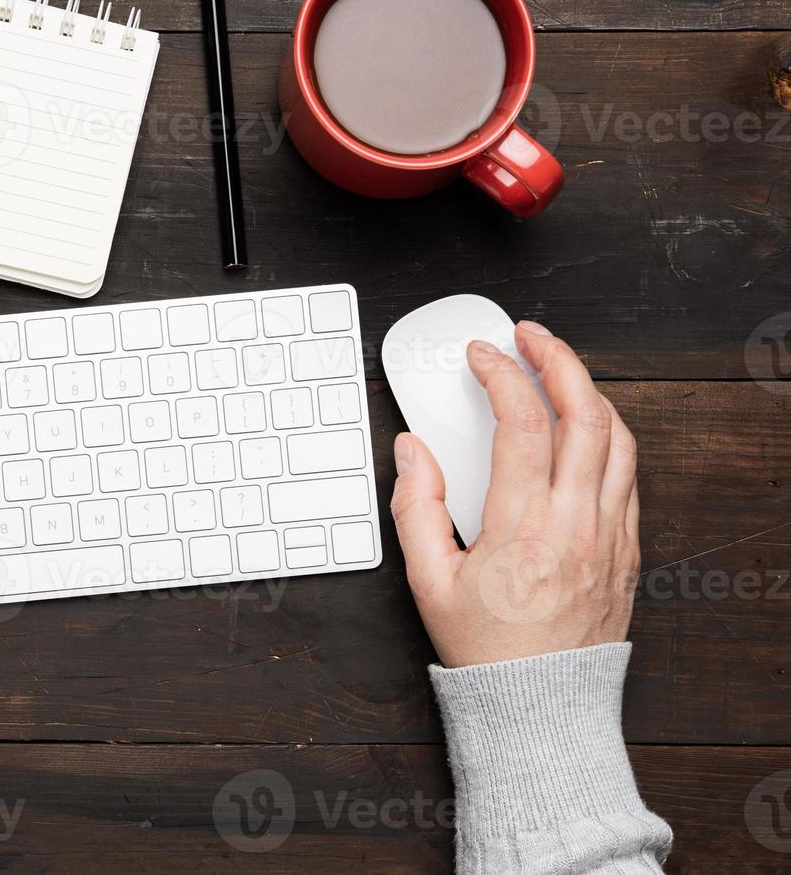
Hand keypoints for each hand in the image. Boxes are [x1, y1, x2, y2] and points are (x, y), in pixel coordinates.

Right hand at [390, 322, 639, 667]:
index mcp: (525, 528)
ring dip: (589, 391)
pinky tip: (582, 428)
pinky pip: (630, 475)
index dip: (501, 375)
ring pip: (620, 438)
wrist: (540, 707)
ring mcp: (611, 535)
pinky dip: (608, 436)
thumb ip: (415, 506)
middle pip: (586, 414)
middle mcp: (578, 524)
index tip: (481, 355)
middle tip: (529, 337)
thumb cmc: (485, 650)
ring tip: (558, 370)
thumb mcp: (428, 581)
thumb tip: (413, 449)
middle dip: (557, 359)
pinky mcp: (628, 549)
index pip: (523, 423)